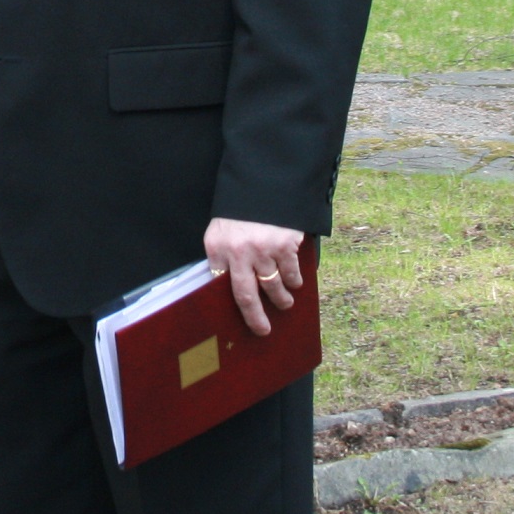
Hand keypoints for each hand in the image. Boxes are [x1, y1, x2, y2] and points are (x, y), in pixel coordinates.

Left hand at [203, 218, 304, 337]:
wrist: (264, 183)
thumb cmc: (240, 211)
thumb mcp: (221, 231)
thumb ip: (223, 256)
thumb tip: (227, 287)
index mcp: (217, 248)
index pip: (220, 286)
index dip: (229, 303)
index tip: (238, 319)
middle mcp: (239, 253)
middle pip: (247, 297)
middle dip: (256, 319)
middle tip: (263, 330)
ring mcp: (263, 251)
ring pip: (274, 288)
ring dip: (282, 299)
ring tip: (285, 303)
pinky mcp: (285, 246)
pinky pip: (291, 274)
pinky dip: (295, 281)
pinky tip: (296, 282)